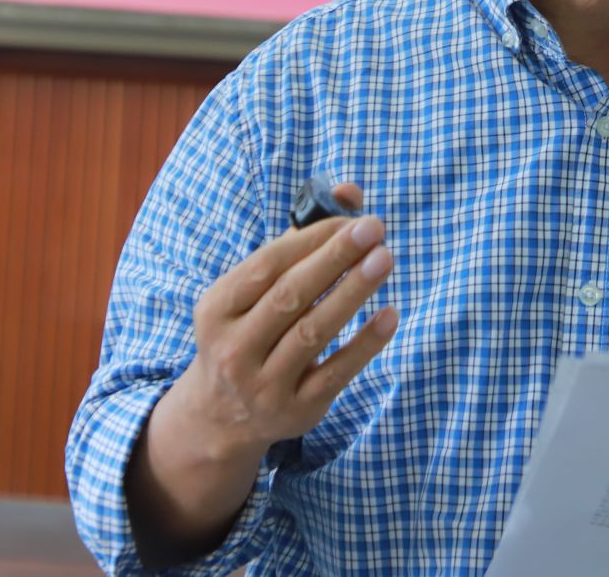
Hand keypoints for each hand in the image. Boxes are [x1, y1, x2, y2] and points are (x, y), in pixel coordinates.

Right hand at [167, 183, 399, 460]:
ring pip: (313, 332)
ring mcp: (264, 384)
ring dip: (352, 292)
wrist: (223, 414)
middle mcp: (234, 349)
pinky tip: (391, 314)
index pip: (267, 266)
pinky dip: (365, 344)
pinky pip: (336, 373)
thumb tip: (348, 192)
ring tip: (385, 259)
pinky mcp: (297, 410)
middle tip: (375, 228)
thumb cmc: (248, 330)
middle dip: (335, 258)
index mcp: (217, 309)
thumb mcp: (253, 290)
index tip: (351, 217)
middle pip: (290, 296)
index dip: (311, 239)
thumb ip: (299, 239)